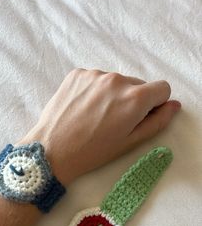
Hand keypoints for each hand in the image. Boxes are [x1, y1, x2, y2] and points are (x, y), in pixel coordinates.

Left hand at [19, 69, 180, 184]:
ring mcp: (95, 74)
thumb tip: (173, 105)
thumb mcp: (130, 142)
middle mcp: (117, 80)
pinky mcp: (77, 73)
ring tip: (95, 116)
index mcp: (135, 98)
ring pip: (116, 82)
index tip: (141, 116)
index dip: (155, 104)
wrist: (52, 150)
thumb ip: (157, 121)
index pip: (162, 88)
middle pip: (138, 85)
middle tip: (113, 122)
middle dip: (132, 100)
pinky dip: (94, 90)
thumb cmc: (92, 152)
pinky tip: (83, 108)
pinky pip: (96, 79)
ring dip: (112, 95)